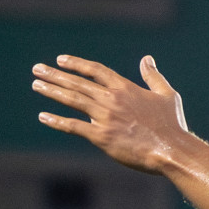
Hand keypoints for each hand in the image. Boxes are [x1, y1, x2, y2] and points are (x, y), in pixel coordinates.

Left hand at [33, 55, 188, 173]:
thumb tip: (147, 59)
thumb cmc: (172, 125)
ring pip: (72, 99)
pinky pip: (74, 126)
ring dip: (52, 91)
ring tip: (37, 84)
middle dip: (55, 75)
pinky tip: (43, 116)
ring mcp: (105, 117)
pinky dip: (57, 121)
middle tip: (37, 69)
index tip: (61, 60)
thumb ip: (153, 76)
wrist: (171, 150)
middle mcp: (111, 99)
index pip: (96, 70)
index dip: (77, 64)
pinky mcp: (101, 136)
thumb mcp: (167, 95)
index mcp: (125, 88)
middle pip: (78, 82)